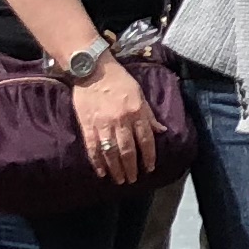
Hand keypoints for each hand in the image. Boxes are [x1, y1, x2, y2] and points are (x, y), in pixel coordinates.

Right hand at [73, 66, 155, 184]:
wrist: (92, 68)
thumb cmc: (119, 80)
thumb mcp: (139, 93)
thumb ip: (149, 114)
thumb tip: (161, 131)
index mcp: (136, 112)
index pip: (146, 140)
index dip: (149, 156)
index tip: (150, 168)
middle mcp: (121, 121)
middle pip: (128, 150)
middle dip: (132, 168)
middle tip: (133, 180)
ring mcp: (103, 124)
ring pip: (111, 152)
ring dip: (116, 169)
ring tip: (120, 180)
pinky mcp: (87, 125)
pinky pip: (93, 147)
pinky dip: (97, 162)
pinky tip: (102, 172)